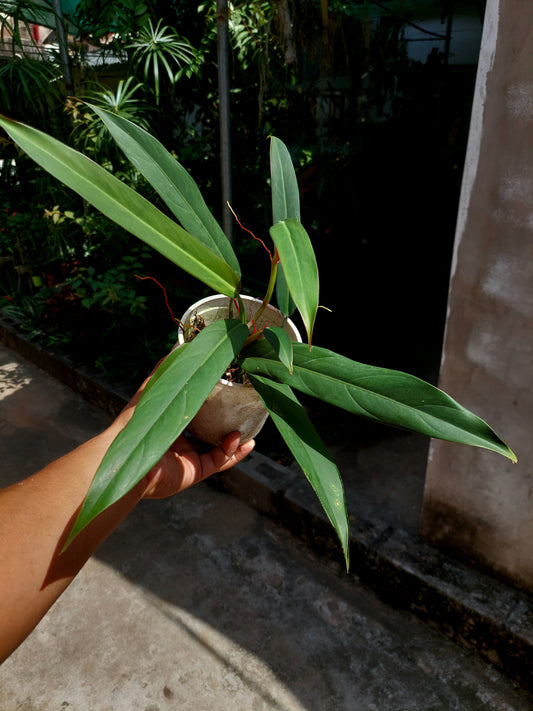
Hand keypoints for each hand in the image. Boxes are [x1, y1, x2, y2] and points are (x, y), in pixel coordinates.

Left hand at [114, 359, 254, 500]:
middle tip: (247, 411)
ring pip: (220, 448)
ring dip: (237, 440)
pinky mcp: (194, 472)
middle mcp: (181, 439)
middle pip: (212, 430)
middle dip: (231, 423)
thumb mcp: (154, 389)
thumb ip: (166, 368)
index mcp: (172, 420)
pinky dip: (233, 453)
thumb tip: (179, 343)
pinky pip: (219, 462)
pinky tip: (242, 441)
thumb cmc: (137, 421)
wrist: (127, 458)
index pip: (199, 410)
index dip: (216, 402)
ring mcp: (188, 457)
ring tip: (250, 428)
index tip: (232, 390)